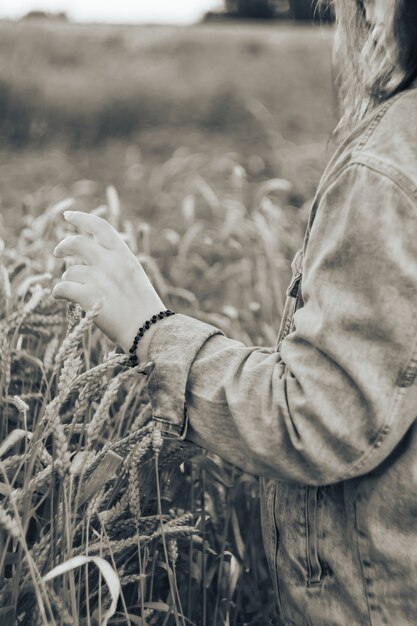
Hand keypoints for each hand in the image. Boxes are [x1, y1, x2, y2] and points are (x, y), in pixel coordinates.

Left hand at [52, 211, 165, 351]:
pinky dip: (58, 293)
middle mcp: (111, 262)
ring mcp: (98, 279)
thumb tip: (93, 250)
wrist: (148, 329)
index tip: (69, 216)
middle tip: (58, 252)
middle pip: (77, 242)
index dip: (81, 218)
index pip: (100, 227)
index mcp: (124, 255)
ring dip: (69, 279)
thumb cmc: (143, 306)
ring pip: (70, 271)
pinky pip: (62, 288)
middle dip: (63, 245)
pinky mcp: (88, 296)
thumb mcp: (135, 274)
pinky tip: (61, 297)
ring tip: (77, 290)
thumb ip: (117, 260)